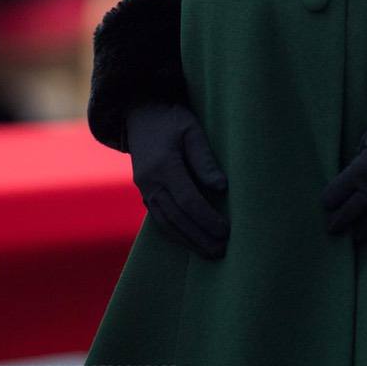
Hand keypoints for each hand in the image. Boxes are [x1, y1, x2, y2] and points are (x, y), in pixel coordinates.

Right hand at [126, 104, 229, 259]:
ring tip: (210, 253)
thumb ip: (204, 159)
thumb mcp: (192, 129)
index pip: (187, 200)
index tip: (226, 231)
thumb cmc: (171, 117)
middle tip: (221, 251)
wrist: (140, 112)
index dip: (206, 218)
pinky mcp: (144, 192)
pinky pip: (159, 219)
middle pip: (176, 218)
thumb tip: (221, 188)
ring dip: (188, 241)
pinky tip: (190, 242)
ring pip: (166, 223)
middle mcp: (150, 182)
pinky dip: (175, 233)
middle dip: (199, 237)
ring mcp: (144, 189)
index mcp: (163, 165)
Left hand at [322, 116, 366, 255]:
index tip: (330, 204)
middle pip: (348, 215)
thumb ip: (359, 157)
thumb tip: (354, 176)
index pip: (333, 195)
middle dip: (338, 223)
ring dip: (360, 233)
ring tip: (358, 235)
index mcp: (359, 170)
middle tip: (334, 229)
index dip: (330, 201)